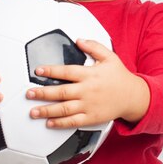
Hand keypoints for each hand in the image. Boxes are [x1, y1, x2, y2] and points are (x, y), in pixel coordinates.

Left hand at [26, 39, 149, 127]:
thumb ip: (94, 47)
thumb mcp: (109, 57)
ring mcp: (89, 105)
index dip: (51, 70)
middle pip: (62, 92)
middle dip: (43, 93)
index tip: (38, 71)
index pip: (67, 71)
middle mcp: (87, 90)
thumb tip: (78, 40)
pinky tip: (49, 123)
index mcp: (90, 74)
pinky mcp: (92, 118)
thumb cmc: (120, 76)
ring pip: (64, 109)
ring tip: (33, 112)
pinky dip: (60, 123)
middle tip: (29, 94)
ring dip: (47, 111)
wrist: (134, 97)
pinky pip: (73, 121)